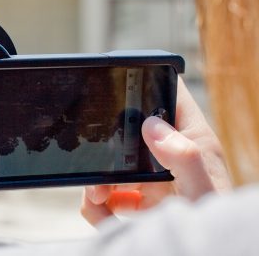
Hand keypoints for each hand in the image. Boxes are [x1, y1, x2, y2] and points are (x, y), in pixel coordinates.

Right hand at [81, 78, 231, 225]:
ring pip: (109, 163)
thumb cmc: (211, 227)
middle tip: (99, 163)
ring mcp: (150, 178)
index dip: (146, 81)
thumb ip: (184, 157)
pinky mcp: (135, 202)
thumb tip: (151, 124)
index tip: (117, 81)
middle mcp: (167, 154)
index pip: (168, 94)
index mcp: (190, 140)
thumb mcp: (202, 192)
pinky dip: (95, 205)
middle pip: (127, 130)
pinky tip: (104, 215)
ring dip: (95, 179)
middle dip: (106, 146)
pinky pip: (103, 194)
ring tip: (97, 197)